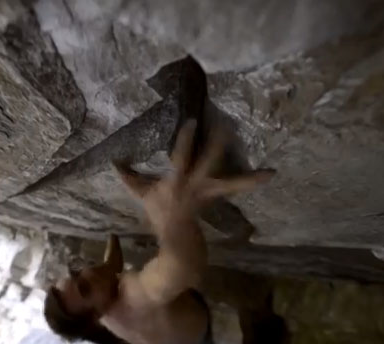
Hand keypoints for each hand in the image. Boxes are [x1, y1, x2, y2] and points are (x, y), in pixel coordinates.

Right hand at [113, 119, 274, 229]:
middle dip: (217, 145)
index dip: (186, 140)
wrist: (176, 241)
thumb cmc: (159, 213)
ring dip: (248, 176)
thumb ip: (129, 178)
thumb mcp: (142, 194)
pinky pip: (236, 187)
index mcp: (176, 182)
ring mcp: (208, 193)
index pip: (181, 157)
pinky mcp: (217, 197)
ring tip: (270, 170)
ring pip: (231, 183)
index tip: (192, 120)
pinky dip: (251, 180)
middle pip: (209, 164)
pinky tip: (270, 173)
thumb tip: (113, 161)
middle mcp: (194, 186)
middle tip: (227, 126)